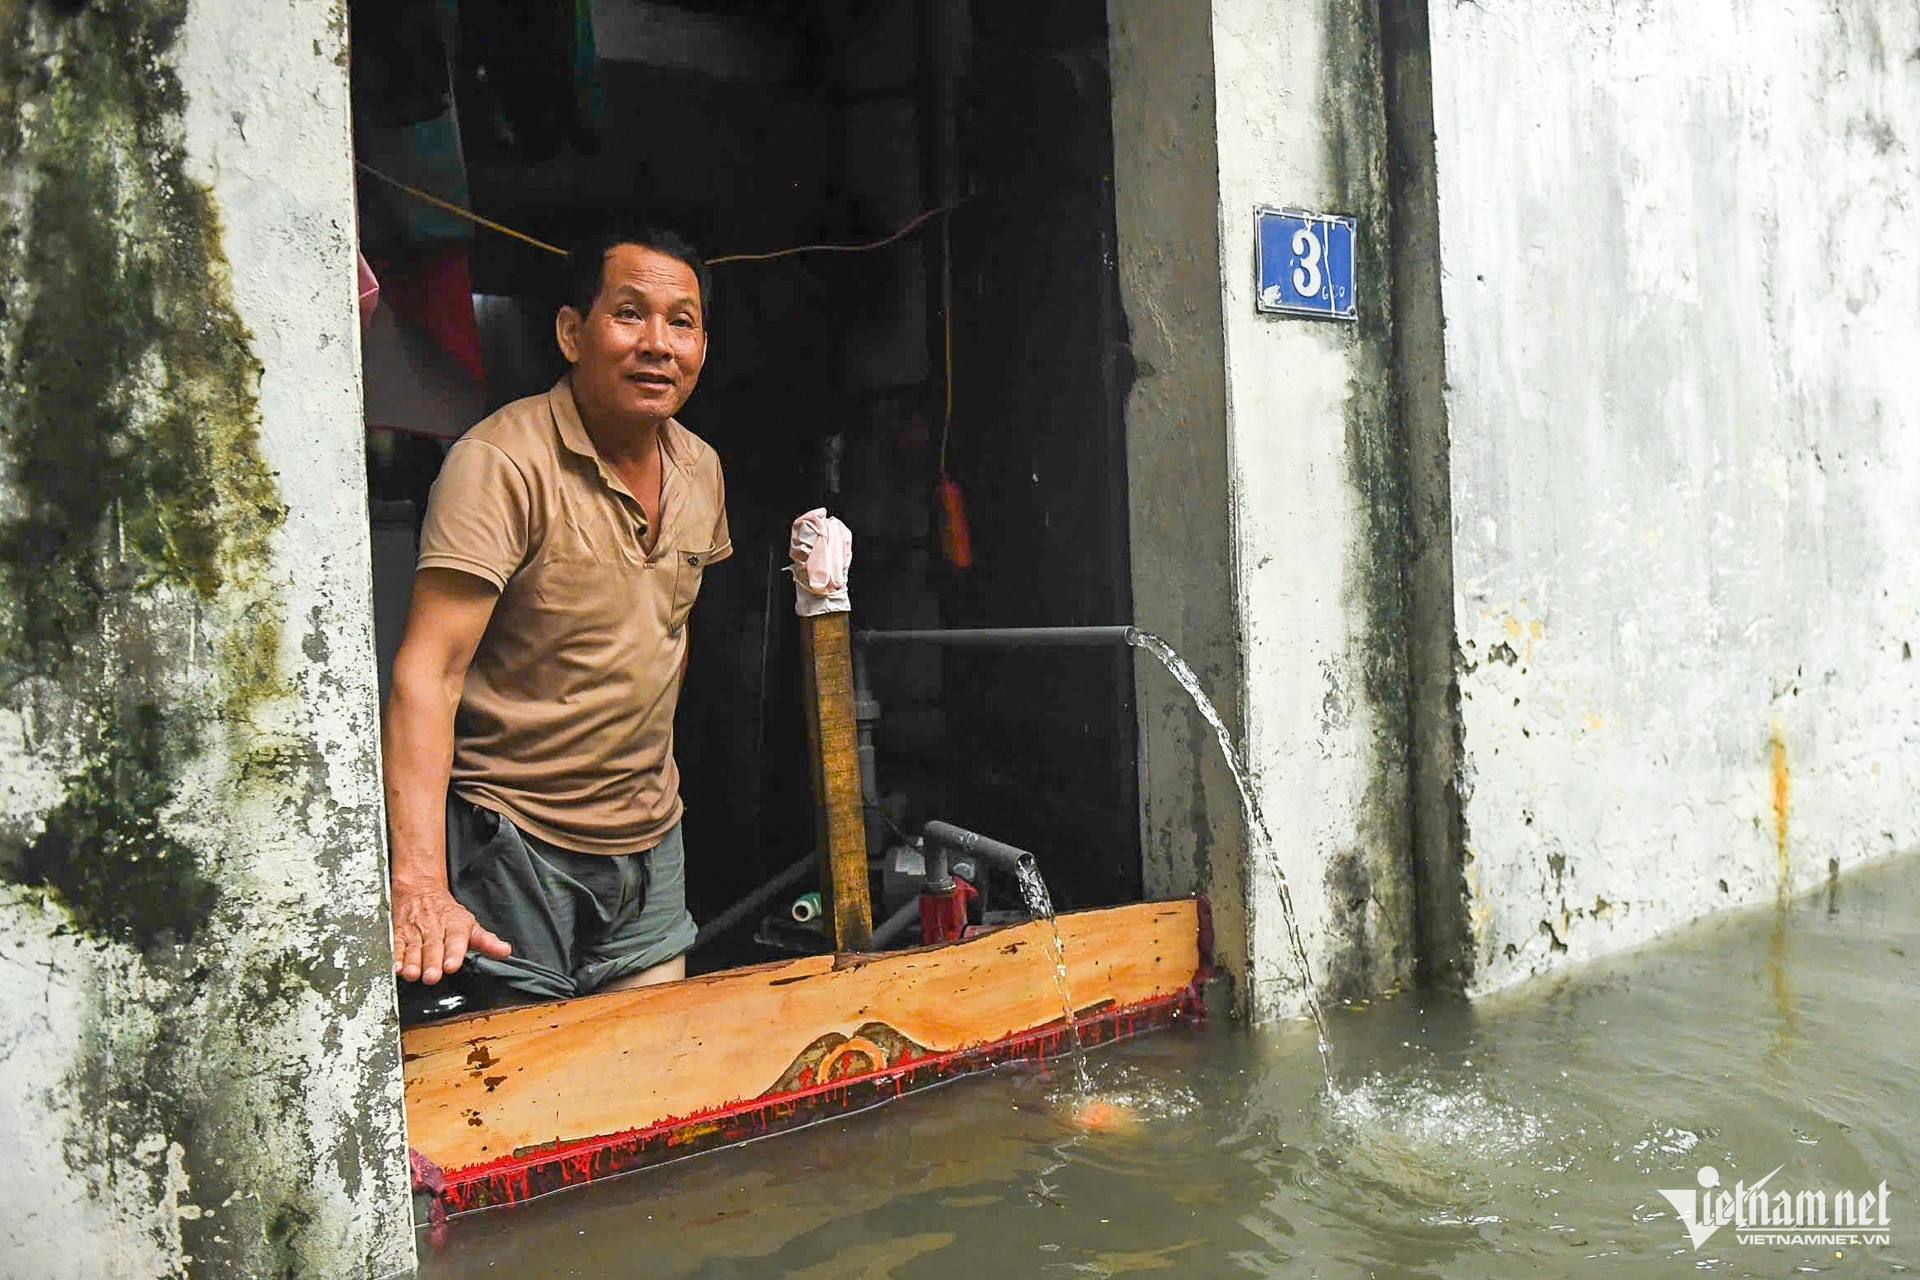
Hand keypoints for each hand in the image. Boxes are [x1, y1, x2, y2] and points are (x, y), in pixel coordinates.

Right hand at [391, 882, 510, 983]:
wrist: (419, 889)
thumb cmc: (446, 912)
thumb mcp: (470, 924)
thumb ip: (487, 941)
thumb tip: (505, 951)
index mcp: (455, 925)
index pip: (455, 939)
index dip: (454, 953)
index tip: (451, 966)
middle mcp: (434, 927)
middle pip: (433, 946)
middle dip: (432, 962)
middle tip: (432, 976)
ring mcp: (415, 930)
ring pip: (413, 947)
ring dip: (412, 961)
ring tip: (413, 973)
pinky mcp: (398, 932)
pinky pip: (395, 945)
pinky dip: (395, 956)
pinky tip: (396, 967)